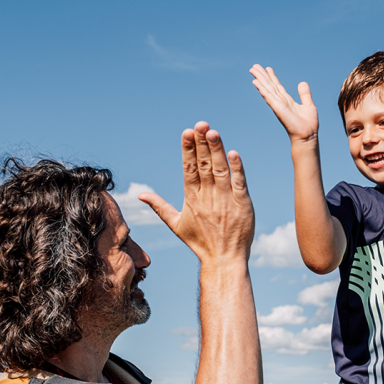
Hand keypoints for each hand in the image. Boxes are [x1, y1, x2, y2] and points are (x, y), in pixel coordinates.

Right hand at [139, 122, 253, 264]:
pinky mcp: (242, 204)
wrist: (223, 259)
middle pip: (203, 165)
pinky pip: (239, 183)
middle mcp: (207, 197)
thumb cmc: (200, 243)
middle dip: (202, 144)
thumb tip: (140, 195)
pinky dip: (237, 168)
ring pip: (220, 170)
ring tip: (213, 132)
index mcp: (191, 198)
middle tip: (201, 124)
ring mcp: (225, 200)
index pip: (188, 169)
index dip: (188, 150)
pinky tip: (233, 153)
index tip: (187, 132)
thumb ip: (159, 207)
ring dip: (216, 150)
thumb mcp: (176, 225)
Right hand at [250, 65, 318, 143]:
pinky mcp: (278, 108)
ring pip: (267, 88)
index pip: (277, 86)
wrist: (307, 136)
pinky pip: (268, 96)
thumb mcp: (308, 105)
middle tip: (254, 66)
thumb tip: (302, 83)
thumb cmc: (308, 125)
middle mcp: (281, 102)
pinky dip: (262, 89)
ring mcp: (278, 105)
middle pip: (269, 86)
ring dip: (259, 79)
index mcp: (287, 101)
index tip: (267, 68)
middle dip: (262, 76)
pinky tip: (255, 82)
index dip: (272, 77)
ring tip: (252, 69)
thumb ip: (304, 94)